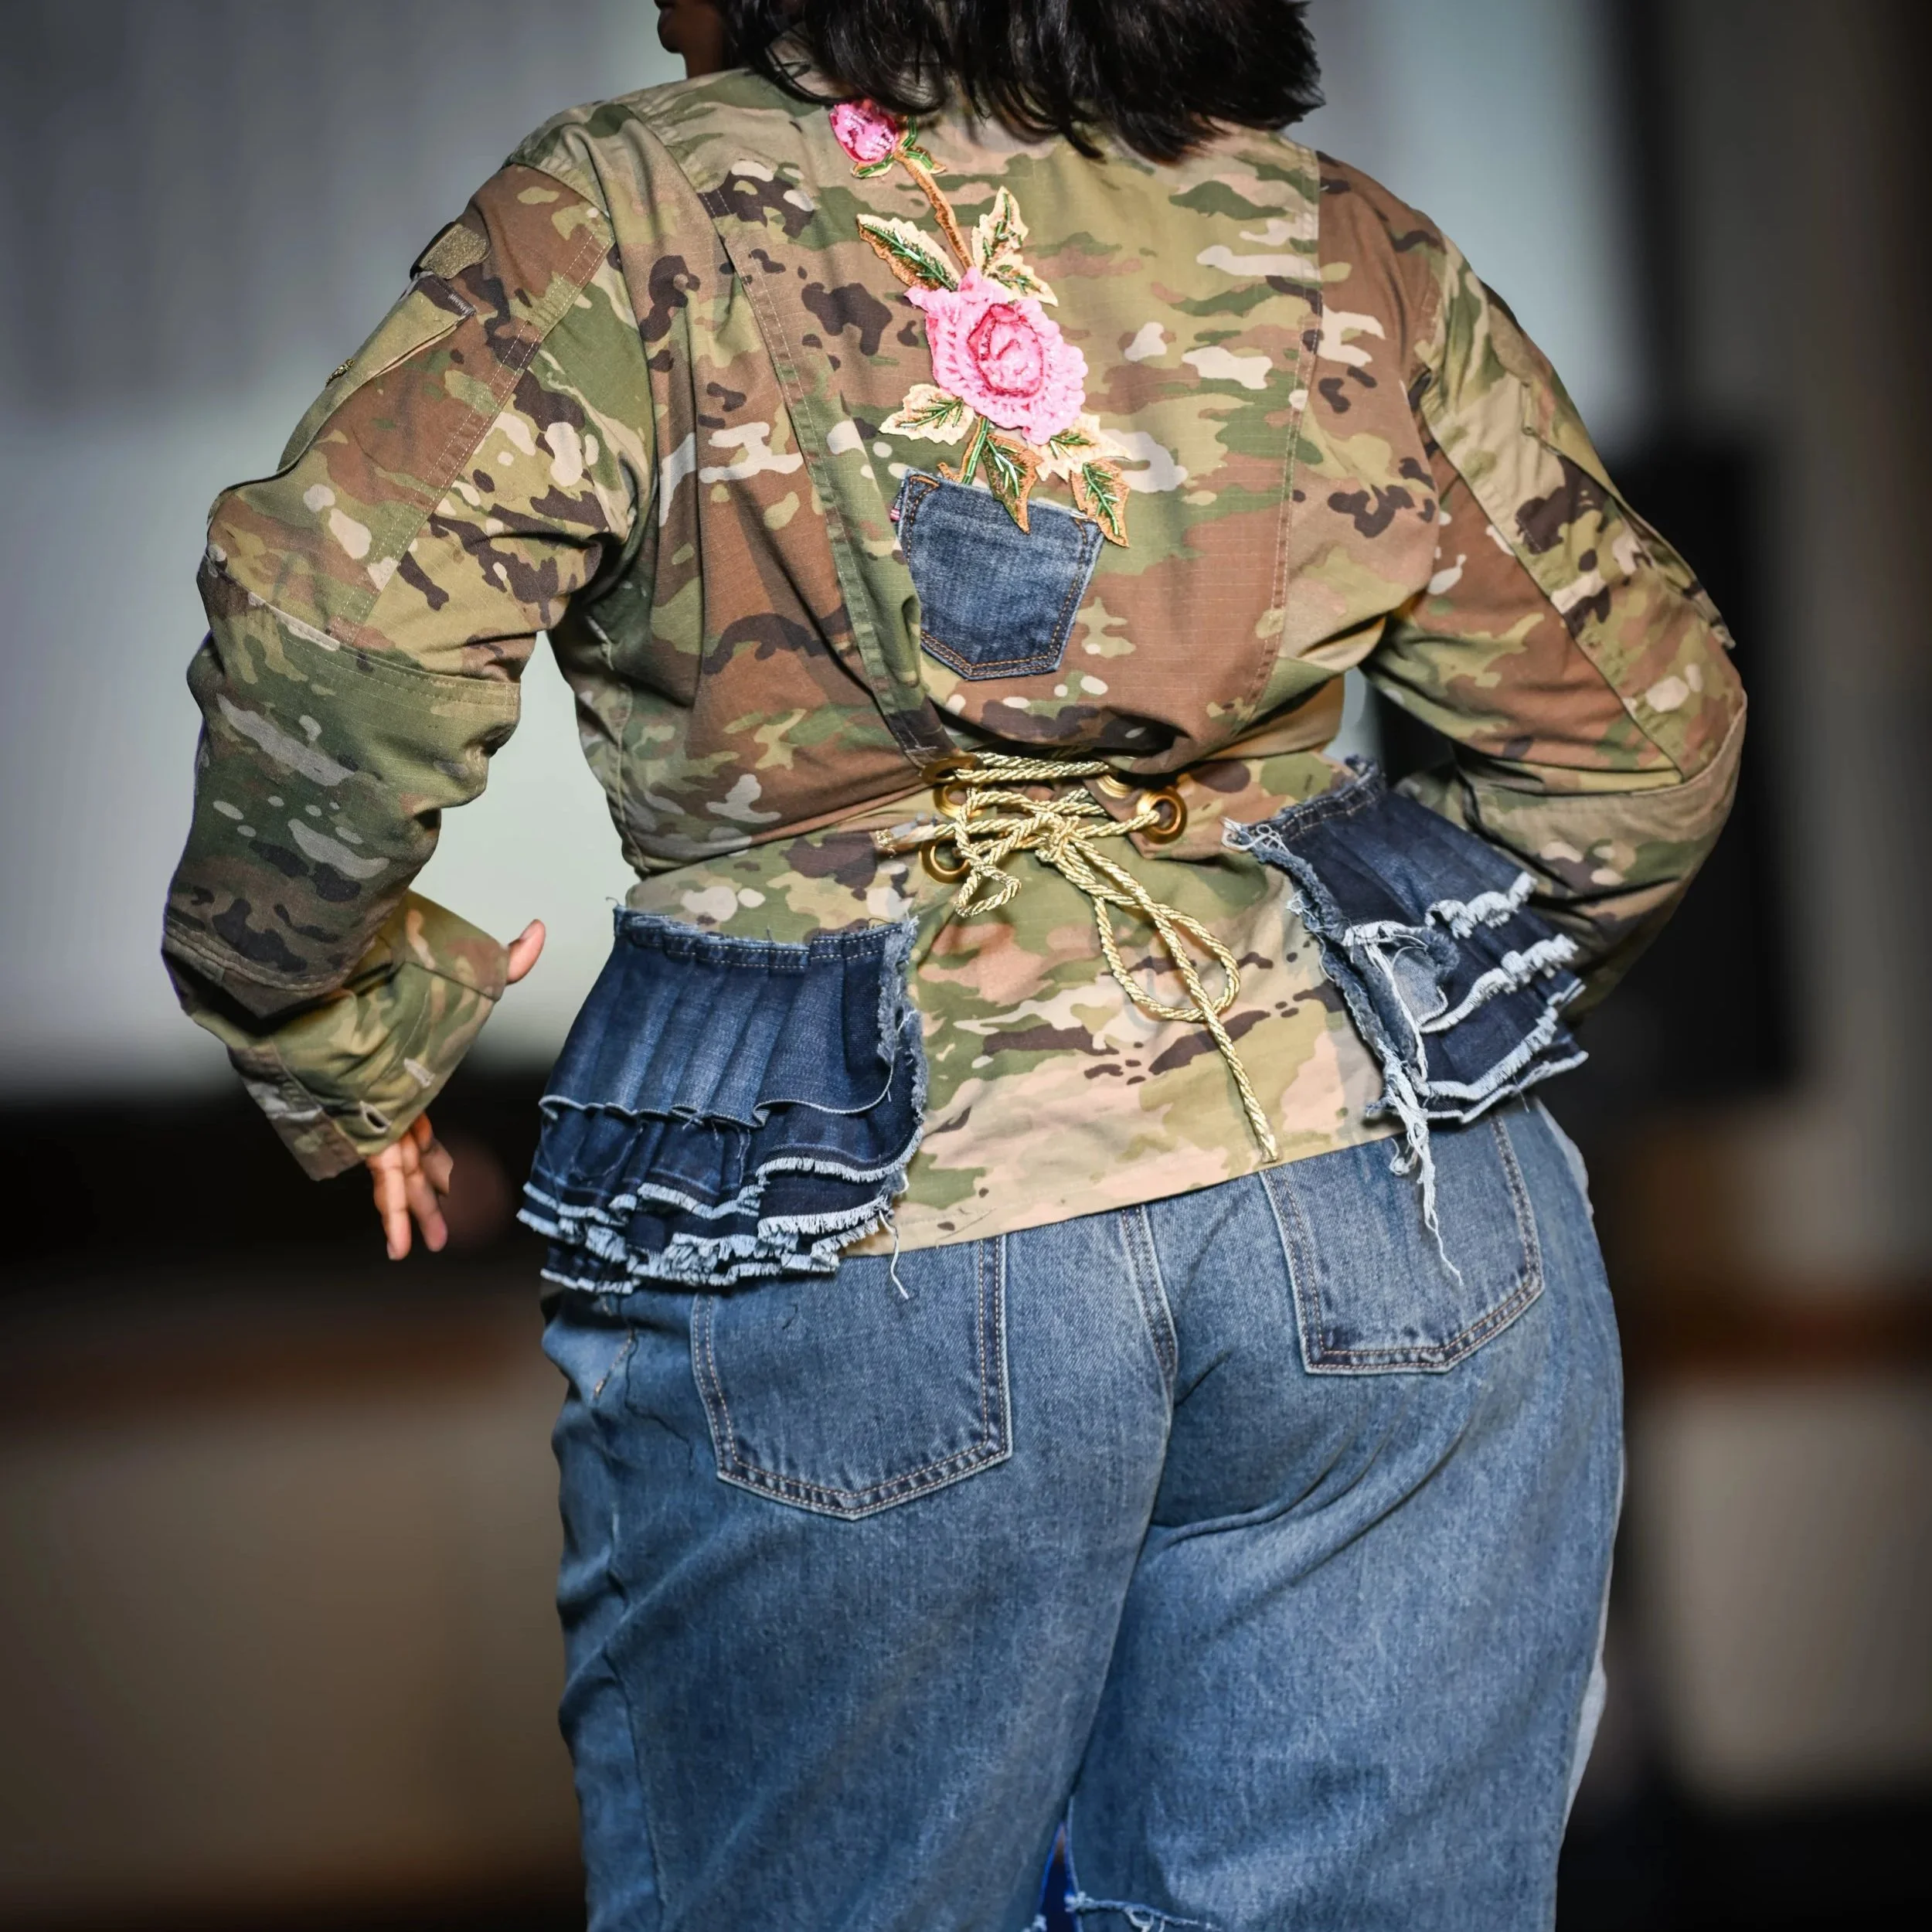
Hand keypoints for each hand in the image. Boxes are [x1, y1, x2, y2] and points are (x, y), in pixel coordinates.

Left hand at [365, 919, 545, 1259]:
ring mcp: (375, 1116)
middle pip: (412, 1155)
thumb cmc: (389, 979)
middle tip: (438, 1227)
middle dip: (426, 1192)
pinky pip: (383, 1179)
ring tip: (427, 1245)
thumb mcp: (462, 978)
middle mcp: (387, 1099)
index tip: (444, 1177)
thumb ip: (503, 962)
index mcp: (404, 1073)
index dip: (432, 1151)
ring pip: (400, 1174)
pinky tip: (400, 1243)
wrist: (326, 986)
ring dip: (413, 1212)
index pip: (419, 1120)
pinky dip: (394, 1212)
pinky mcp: (366, 1128)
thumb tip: (538, 929)